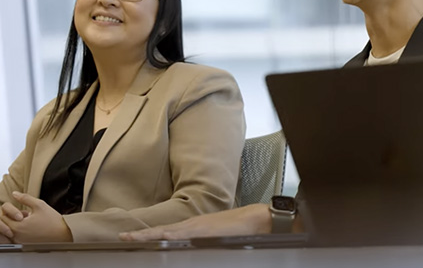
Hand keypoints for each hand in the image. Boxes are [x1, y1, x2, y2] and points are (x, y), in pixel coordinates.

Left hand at [0, 192, 71, 242]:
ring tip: (27, 221)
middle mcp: (15, 236)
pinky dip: (18, 231)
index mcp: (17, 226)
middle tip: (24, 214)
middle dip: (11, 217)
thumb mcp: (40, 205)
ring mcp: (19, 242)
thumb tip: (14, 194)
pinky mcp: (23, 245)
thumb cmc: (53, 221)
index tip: (21, 209)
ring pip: (8, 231)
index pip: (2, 216)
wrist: (64, 234)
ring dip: (14, 224)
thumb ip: (25, 198)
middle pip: (4, 224)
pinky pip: (14, 237)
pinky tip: (30, 227)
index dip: (10, 210)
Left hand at [120, 204, 272, 240]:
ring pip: (167, 231)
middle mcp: (192, 226)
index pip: (165, 232)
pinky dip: (168, 236)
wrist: (257, 219)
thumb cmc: (240, 229)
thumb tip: (191, 248)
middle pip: (161, 231)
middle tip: (121, 238)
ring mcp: (197, 227)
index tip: (130, 238)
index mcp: (193, 228)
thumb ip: (201, 241)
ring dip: (149, 235)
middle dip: (141, 235)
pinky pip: (182, 235)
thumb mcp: (215, 236)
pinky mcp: (204, 230)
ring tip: (131, 239)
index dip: (147, 235)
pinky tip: (158, 238)